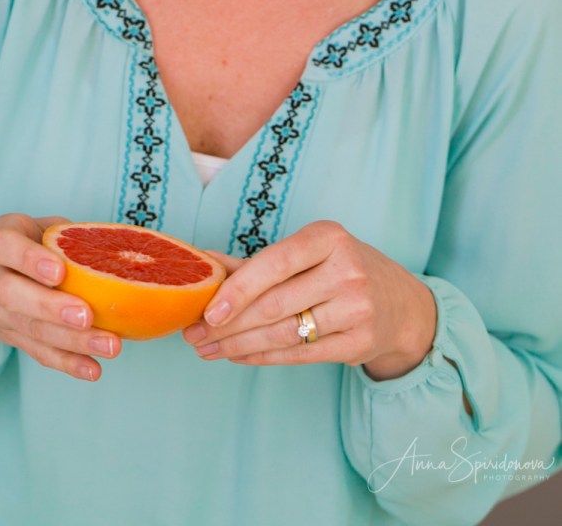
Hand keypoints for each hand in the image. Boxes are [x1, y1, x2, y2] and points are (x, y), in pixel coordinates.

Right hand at [0, 213, 120, 380]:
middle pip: (13, 295)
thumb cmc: (18, 245)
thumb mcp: (32, 227)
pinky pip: (39, 353)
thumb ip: (64, 233)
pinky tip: (94, 369)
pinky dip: (68, 363)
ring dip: (72, 341)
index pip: (7, 248)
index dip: (31, 260)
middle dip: (51, 308)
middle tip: (86, 316)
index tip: (59, 272)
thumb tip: (110, 245)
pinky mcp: (13, 338)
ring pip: (31, 329)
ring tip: (109, 345)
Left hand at [182, 220, 436, 377]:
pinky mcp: (360, 343)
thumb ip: (255, 261)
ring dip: (239, 346)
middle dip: (228, 324)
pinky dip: (263, 358)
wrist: (400, 304)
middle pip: (275, 304)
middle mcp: (347, 270)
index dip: (238, 288)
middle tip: (194, 335)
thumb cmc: (339, 270)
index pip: (275, 262)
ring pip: (285, 334)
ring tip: (208, 350)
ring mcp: (358, 308)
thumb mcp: (308, 253)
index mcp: (329, 237)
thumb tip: (203, 262)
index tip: (208, 311)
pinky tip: (239, 357)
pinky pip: (301, 356)